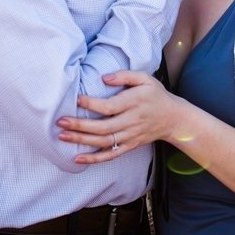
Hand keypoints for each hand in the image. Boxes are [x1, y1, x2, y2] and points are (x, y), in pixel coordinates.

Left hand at [56, 71, 182, 164]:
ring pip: (103, 142)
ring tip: (62, 136)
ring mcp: (130, 136)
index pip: (109, 106)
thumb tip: (104, 78)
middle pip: (102, 127)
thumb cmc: (156, 95)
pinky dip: (94, 159)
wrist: (173, 119)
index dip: (91, 104)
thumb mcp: (145, 78)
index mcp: (134, 103)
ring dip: (81, 140)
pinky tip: (78, 158)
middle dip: (79, 125)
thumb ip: (125, 76)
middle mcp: (131, 121)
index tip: (76, 99)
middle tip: (60, 121)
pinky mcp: (129, 146)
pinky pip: (110, 155)